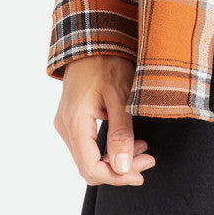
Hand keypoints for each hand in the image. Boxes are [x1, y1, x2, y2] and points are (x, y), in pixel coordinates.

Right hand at [53, 54, 155, 185]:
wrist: (93, 38)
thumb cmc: (108, 60)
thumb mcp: (121, 95)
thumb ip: (121, 133)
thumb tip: (123, 168)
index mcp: (75, 122)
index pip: (91, 168)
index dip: (117, 176)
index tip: (143, 171)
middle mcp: (65, 126)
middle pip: (89, 166)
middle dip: (120, 169)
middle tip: (148, 159)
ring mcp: (65, 123)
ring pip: (88, 158)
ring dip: (115, 159)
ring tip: (143, 149)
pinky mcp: (71, 119)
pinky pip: (86, 145)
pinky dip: (107, 149)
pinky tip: (128, 141)